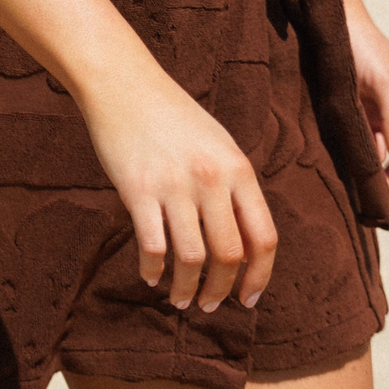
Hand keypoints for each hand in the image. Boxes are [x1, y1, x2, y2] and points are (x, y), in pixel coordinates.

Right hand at [77, 64, 277, 313]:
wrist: (124, 84)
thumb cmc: (173, 115)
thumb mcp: (219, 144)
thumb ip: (234, 187)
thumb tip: (244, 245)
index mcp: (238, 168)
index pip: (264, 237)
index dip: (260, 276)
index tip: (248, 299)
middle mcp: (211, 178)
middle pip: (229, 256)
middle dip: (221, 290)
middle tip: (209, 304)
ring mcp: (174, 185)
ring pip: (191, 259)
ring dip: (186, 289)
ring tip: (180, 300)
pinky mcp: (138, 190)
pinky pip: (153, 247)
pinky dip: (152, 270)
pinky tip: (150, 275)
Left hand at [346, 14, 388, 196]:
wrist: (336, 25)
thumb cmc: (364, 48)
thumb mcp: (383, 82)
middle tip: (380, 195)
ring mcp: (379, 111)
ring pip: (385, 150)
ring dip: (379, 168)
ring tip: (365, 187)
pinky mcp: (359, 110)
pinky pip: (365, 139)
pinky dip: (363, 154)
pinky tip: (354, 167)